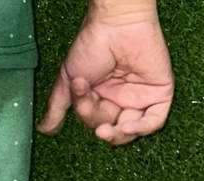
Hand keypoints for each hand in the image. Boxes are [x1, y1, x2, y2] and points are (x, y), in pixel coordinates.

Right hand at [36, 8, 173, 145]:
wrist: (115, 23)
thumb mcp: (68, 81)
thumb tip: (43, 129)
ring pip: (132, 131)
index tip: (80, 91)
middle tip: (92, 111)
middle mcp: (122, 100)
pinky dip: (140, 128)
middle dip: (99, 124)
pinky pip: (154, 121)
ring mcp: (142, 97)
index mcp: (103, 99)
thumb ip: (57, 107)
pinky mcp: (160, 92)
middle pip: (112, 129)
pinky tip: (126, 125)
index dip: (87, 116)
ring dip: (117, 134)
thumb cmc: (92, 44)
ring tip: (105, 129)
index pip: (95, 122)